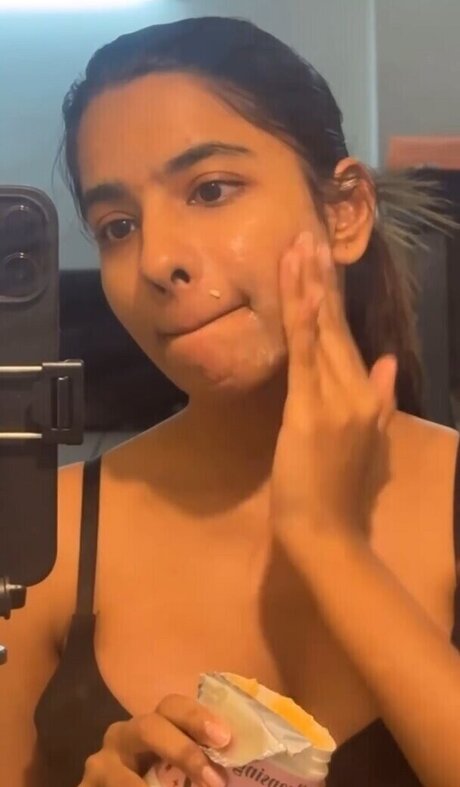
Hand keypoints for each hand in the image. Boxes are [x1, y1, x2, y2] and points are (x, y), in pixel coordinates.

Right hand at [78, 694, 230, 786]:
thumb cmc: (157, 777)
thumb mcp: (178, 768)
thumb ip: (203, 764)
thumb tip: (232, 772)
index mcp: (152, 726)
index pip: (173, 706)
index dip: (198, 717)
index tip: (225, 739)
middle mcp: (123, 737)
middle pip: (149, 726)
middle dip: (183, 751)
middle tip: (213, 780)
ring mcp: (99, 764)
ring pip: (121, 772)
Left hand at [269, 231, 396, 546]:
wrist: (327, 530)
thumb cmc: (337, 490)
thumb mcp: (366, 441)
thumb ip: (380, 399)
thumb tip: (388, 362)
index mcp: (367, 396)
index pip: (347, 337)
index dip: (333, 298)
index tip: (322, 263)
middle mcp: (357, 390)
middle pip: (335, 325)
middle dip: (320, 279)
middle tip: (306, 236)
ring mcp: (336, 398)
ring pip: (321, 331)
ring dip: (308, 286)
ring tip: (298, 246)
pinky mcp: (308, 408)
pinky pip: (303, 354)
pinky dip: (298, 317)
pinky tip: (294, 287)